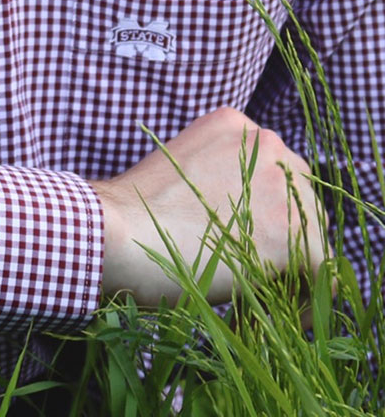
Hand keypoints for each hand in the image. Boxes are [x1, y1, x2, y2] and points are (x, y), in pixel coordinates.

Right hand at [92, 107, 327, 305]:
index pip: (271, 171)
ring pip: (312, 233)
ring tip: (250, 295)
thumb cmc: (134, 215)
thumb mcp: (179, 173)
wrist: (116, 232)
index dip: (260, 213)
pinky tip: (270, 314)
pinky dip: (307, 298)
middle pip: (298, 199)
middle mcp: (265, 143)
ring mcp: (282, 185)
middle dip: (278, 238)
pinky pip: (323, 269)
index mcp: (234, 125)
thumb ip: (217, 180)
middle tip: (244, 274)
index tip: (237, 243)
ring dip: (289, 267)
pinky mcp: (293, 233)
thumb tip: (244, 220)